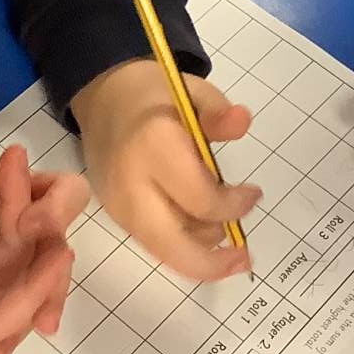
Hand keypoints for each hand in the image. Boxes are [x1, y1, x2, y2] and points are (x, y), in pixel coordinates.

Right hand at [0, 146, 79, 353]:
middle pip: (23, 275)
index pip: (8, 313)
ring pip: (13, 248)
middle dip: (40, 238)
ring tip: (13, 159)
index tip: (60, 252)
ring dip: (18, 206)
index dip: (35, 287)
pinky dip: (3, 205)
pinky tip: (6, 169)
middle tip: (45, 191)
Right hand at [71, 60, 257, 282]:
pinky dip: (181, 244)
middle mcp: (131, 184)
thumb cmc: (152, 93)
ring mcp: (118, 205)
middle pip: (172, 245)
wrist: (101, 99)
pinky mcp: (114, 216)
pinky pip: (152, 243)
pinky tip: (201, 228)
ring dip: (199, 249)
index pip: (199, 198)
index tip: (252, 195)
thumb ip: (218, 111)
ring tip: (220, 223)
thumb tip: (242, 123)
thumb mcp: (190, 90)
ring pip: (162, 251)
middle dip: (212, 263)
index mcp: (152, 145)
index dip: (233, 206)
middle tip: (243, 259)